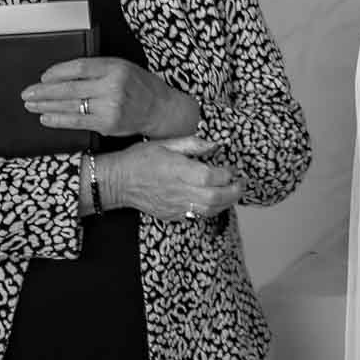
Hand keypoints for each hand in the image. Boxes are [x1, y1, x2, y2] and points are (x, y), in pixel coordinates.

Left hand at [24, 57, 200, 138]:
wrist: (160, 109)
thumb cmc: (139, 86)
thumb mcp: (122, 68)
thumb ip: (97, 69)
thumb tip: (61, 75)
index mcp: (115, 67)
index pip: (79, 67)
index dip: (57, 72)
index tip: (43, 76)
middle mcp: (112, 86)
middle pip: (70, 88)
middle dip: (44, 91)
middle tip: (27, 92)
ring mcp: (110, 107)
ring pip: (70, 105)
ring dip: (46, 106)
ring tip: (31, 105)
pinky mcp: (107, 124)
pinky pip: (77, 121)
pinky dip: (59, 119)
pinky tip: (46, 117)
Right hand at [95, 136, 243, 221]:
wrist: (117, 182)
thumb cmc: (140, 159)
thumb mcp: (166, 143)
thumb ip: (192, 144)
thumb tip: (214, 145)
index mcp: (179, 171)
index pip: (212, 176)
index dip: (227, 174)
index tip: (232, 169)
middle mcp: (179, 191)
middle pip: (215, 197)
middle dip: (234, 192)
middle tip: (242, 184)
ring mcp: (175, 206)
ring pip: (208, 210)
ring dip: (226, 203)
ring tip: (233, 194)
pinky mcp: (170, 215)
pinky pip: (195, 216)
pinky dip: (210, 210)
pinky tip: (215, 202)